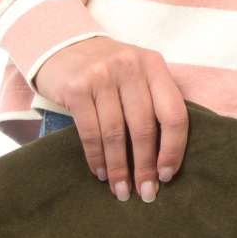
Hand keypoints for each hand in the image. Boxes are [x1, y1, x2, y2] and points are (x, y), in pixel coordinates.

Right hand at [33, 36, 189, 201]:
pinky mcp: (76, 87)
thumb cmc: (107, 69)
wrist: (62, 45)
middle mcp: (130, 66)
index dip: (173, 149)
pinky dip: (97, 157)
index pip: (174, 113)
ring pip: (116, 134)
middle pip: (144, 128)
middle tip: (145, 193)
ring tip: (121, 190)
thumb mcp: (137, 74)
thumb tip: (163, 158)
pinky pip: (90, 132)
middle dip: (145, 167)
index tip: (167, 175)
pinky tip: (100, 172)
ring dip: (119, 168)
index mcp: (154, 64)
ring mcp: (101, 75)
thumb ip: (154, 101)